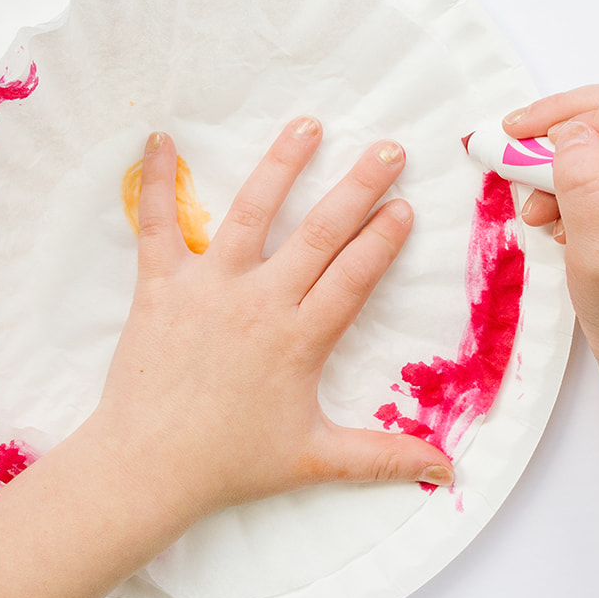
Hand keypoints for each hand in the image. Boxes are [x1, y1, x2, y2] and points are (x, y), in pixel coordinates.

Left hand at [84, 117, 453, 518]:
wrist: (149, 467)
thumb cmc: (230, 464)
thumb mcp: (315, 460)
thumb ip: (383, 456)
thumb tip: (449, 473)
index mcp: (300, 340)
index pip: (353, 277)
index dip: (382, 240)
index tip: (405, 206)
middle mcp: (259, 303)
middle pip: (319, 233)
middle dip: (358, 188)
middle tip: (388, 149)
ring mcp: (208, 288)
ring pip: (250, 213)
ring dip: (281, 165)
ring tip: (307, 124)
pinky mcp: (159, 286)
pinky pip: (156, 225)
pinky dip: (153, 181)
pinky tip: (158, 138)